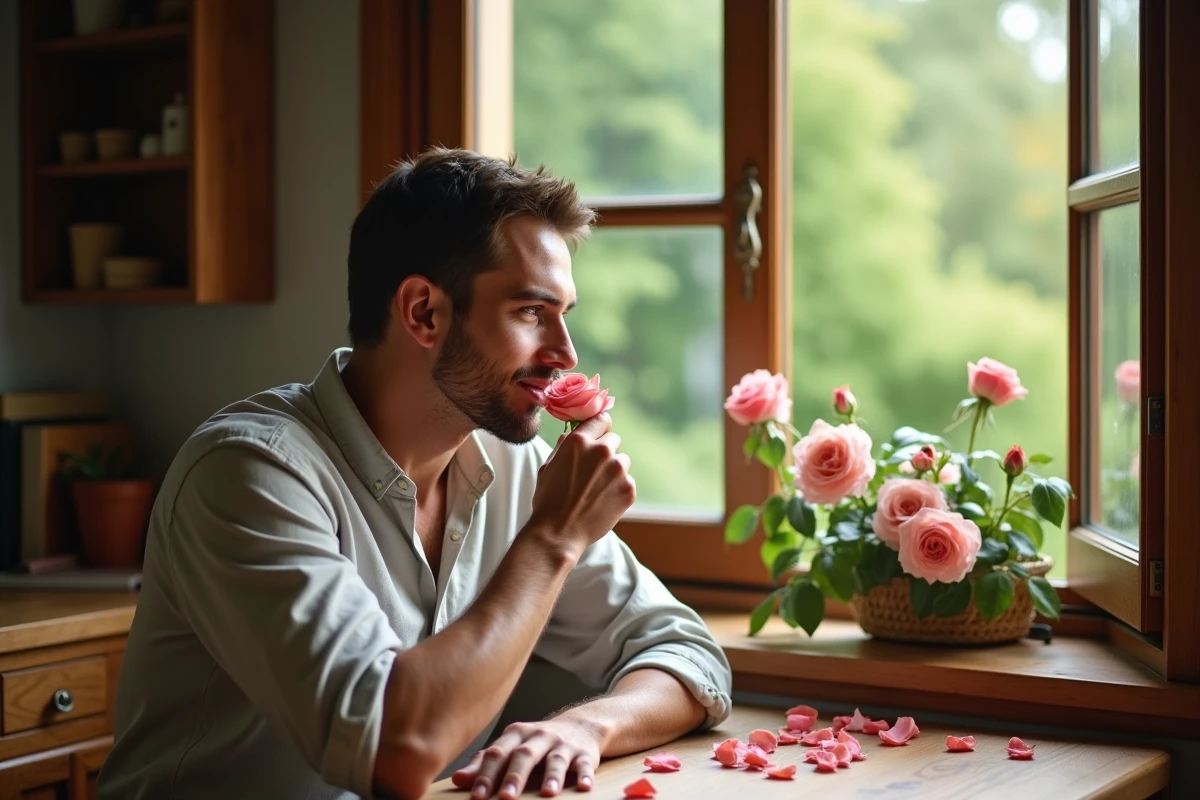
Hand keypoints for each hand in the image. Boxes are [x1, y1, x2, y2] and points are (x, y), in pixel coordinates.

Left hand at [450, 717, 603, 797]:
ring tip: (547, 794)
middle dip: (515, 777)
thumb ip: (486, 762)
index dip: (486, 774)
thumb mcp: (511, 746)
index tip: (476, 795)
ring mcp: (563, 744)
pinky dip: (585, 775)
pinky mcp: (585, 753)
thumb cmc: (537, 742)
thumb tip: (457, 780)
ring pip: (556, 759)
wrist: (581, 724)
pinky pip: (585, 764)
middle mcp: (539, 736)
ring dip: (551, 776)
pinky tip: (584, 787)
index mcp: (516, 734)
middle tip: (505, 798)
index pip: (498, 753)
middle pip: (525, 755)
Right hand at [527, 413, 635, 555]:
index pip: (601, 419)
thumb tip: (573, 433)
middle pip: (614, 440)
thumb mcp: (548, 466)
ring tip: (596, 490)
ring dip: (614, 471)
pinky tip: (602, 502)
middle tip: (593, 472)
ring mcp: (618, 470)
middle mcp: (601, 451)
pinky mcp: (629, 489)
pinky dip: (619, 490)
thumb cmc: (549, 500)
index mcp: (579, 441)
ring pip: (623, 462)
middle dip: (605, 452)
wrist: (559, 532)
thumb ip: (564, 446)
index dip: (600, 427)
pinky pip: (628, 482)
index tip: (601, 434)